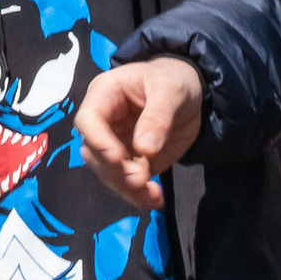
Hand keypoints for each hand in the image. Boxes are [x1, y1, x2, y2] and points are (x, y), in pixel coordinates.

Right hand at [73, 58, 204, 211]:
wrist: (192, 93)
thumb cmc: (173, 80)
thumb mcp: (170, 90)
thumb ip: (157, 117)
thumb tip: (144, 149)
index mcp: (104, 95)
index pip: (88, 120)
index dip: (98, 140)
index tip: (117, 158)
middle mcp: (104, 123)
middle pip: (94, 152)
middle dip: (115, 170)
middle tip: (140, 181)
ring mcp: (116, 145)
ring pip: (108, 173)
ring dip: (127, 189)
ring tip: (152, 195)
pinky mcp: (131, 163)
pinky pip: (127, 183)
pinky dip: (139, 195)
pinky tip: (155, 199)